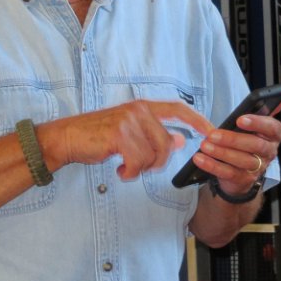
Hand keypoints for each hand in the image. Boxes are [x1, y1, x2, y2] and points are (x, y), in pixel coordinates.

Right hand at [37, 100, 213, 179]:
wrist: (68, 138)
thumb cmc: (98, 136)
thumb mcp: (129, 132)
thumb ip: (154, 134)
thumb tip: (179, 140)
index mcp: (143, 107)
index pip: (178, 109)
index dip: (197, 120)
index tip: (212, 132)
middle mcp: (139, 110)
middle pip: (166, 143)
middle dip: (157, 162)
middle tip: (139, 166)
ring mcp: (129, 121)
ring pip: (153, 155)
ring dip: (140, 168)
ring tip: (125, 166)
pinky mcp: (119, 135)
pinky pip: (138, 162)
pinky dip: (130, 173)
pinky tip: (119, 170)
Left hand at [192, 94, 280, 196]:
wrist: (240, 171)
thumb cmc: (244, 141)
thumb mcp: (249, 125)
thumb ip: (255, 112)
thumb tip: (279, 92)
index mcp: (273, 135)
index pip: (273, 128)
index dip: (258, 123)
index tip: (240, 119)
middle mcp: (269, 152)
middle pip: (256, 146)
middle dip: (233, 139)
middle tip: (213, 134)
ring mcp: (258, 168)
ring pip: (242, 160)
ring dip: (221, 153)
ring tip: (204, 145)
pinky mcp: (244, 180)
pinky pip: (229, 173)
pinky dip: (212, 165)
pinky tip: (200, 159)